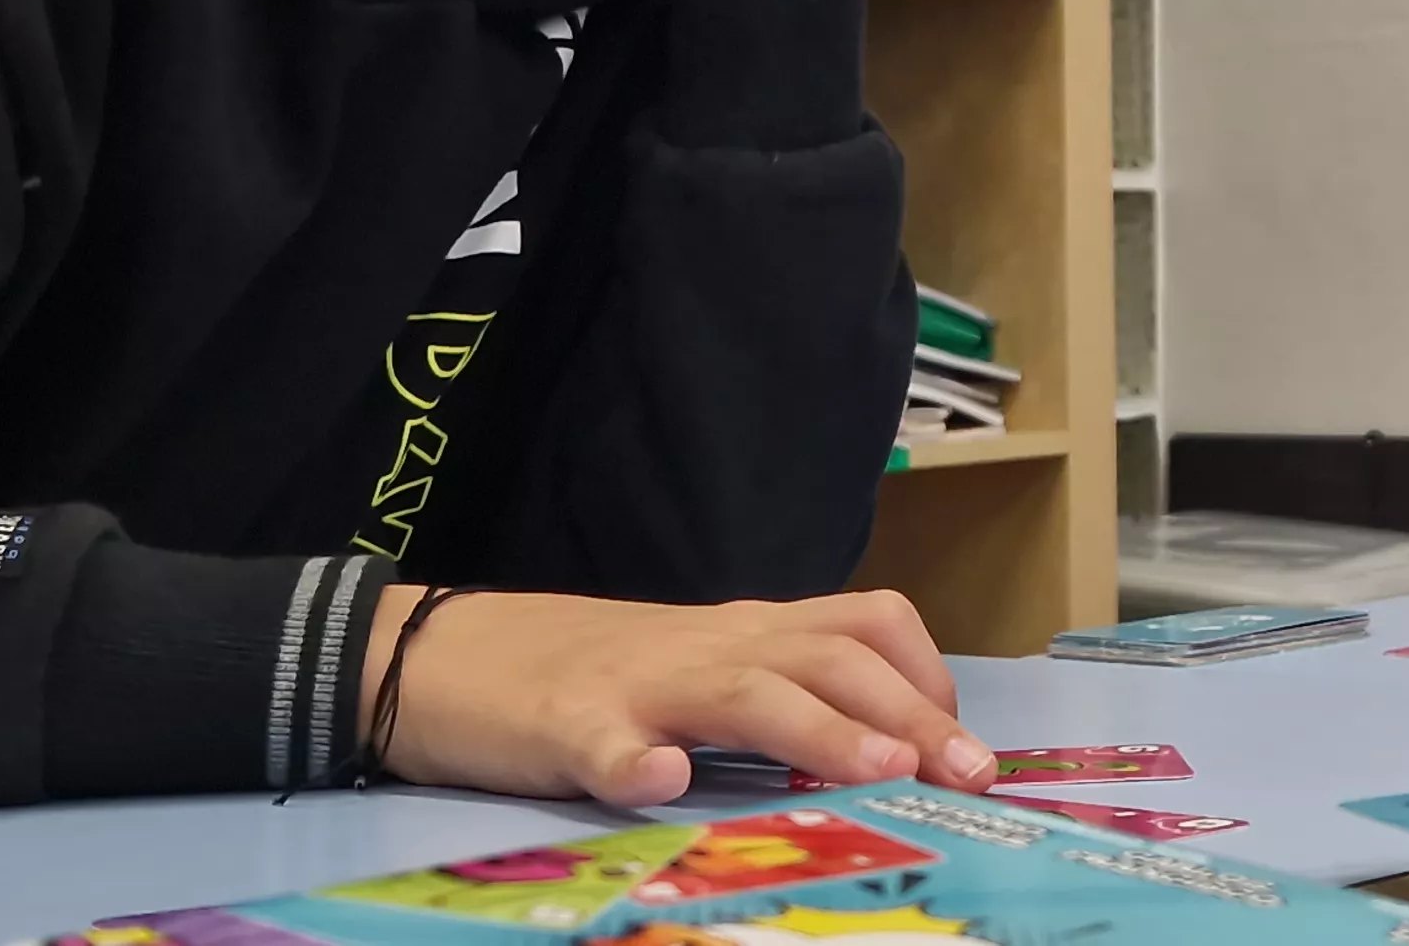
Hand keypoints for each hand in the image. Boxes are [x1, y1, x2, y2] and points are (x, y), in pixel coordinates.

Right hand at [363, 585, 994, 806]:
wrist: (443, 653)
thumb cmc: (589, 672)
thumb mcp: (701, 671)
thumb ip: (782, 695)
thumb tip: (890, 742)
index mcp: (748, 633)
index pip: (865, 627)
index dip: (926, 679)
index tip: (964, 745)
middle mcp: (710, 645)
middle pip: (831, 657)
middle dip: (911, 713)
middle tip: (966, 774)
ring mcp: (636, 682)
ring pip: (745, 690)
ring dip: (820, 729)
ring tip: (878, 770)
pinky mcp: (562, 725)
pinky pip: (603, 739)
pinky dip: (634, 759)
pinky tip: (660, 782)